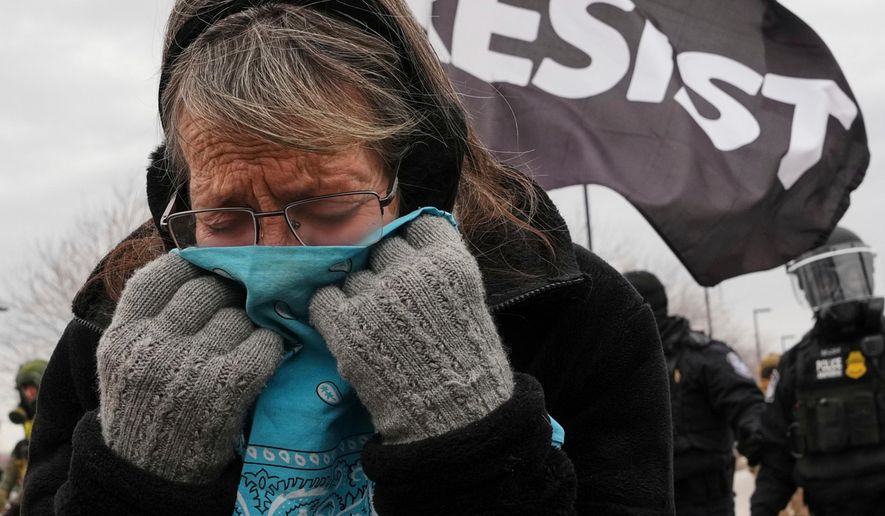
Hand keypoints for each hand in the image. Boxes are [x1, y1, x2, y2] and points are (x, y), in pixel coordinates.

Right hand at [97, 253, 283, 482]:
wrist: (151, 473)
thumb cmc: (145, 408)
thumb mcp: (126, 360)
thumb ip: (150, 316)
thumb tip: (195, 264)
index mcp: (123, 335)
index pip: (165, 274)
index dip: (196, 268)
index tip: (211, 273)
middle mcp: (153, 346)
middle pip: (209, 290)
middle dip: (230, 295)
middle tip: (241, 306)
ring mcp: (190, 366)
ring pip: (240, 316)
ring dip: (252, 323)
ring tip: (248, 338)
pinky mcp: (226, 387)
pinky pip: (263, 344)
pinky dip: (270, 346)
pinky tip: (263, 355)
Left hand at [310, 215, 513, 443]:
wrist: (453, 416)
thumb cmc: (467, 360)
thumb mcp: (469, 299)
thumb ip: (440, 265)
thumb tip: (412, 235)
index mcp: (449, 262)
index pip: (416, 225)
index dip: (412, 246)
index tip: (413, 265)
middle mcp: (412, 273)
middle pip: (382, 248)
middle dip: (384, 269)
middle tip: (393, 300)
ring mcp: (377, 298)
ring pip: (352, 274)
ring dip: (359, 292)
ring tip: (375, 322)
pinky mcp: (347, 325)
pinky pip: (323, 298)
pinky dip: (330, 309)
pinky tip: (347, 325)